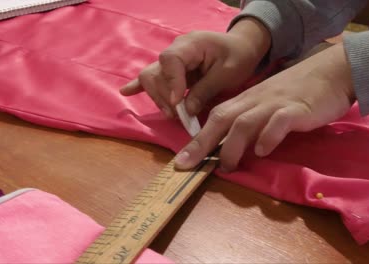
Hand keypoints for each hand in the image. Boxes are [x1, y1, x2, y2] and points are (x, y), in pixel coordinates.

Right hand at [120, 18, 270, 116]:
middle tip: (178, 115)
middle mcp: (176, 50)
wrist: (241, 48)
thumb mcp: (228, 73)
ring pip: (151, 78)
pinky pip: (152, 76)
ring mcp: (171, 60)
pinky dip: (138, 85)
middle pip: (155, 72)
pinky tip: (126, 92)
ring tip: (171, 114)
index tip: (178, 102)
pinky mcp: (170, 70)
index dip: (171, 82)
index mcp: (191, 44)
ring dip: (157, 98)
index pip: (170, 60)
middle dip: (163, 96)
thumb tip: (185, 110)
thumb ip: (205, 90)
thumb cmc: (238, 57)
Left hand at [174, 43, 354, 170]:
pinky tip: (262, 152)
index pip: (215, 117)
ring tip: (227, 166)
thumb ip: (252, 120)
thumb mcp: (268, 102)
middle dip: (201, 143)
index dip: (196, 139)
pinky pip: (279, 122)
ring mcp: (275, 104)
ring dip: (232, 146)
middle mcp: (255, 100)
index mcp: (247, 100)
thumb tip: (232, 144)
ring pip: (244, 122)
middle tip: (187, 165)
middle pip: (221, 118)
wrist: (331, 71)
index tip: (181, 160)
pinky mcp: (296, 109)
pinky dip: (267, 136)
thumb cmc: (297, 90)